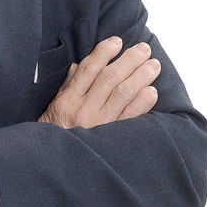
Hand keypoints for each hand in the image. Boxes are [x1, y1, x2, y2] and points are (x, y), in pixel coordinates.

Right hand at [39, 36, 159, 128]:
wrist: (54, 164)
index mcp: (68, 100)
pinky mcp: (112, 138)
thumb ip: (68, 86)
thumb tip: (81, 66)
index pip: (89, 69)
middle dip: (129, 60)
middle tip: (144, 49)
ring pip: (123, 93)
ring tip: (153, 65)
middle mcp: (84, 110)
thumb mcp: (53, 107)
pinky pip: (131, 117)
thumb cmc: (54, 134)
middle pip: (110, 78)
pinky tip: (152, 91)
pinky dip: (143, 102)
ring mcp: (99, 124)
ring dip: (141, 77)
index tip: (117, 42)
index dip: (104, 53)